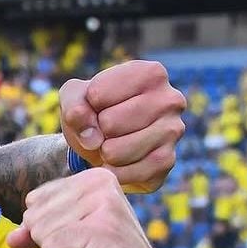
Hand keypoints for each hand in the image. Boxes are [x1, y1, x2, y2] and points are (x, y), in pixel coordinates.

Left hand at [6, 168, 193, 247]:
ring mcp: (103, 203)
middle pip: (35, 215)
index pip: (35, 200)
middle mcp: (100, 183)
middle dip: (52, 245)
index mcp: (93, 179)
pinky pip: (52, 246)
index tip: (82, 243)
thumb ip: (38, 235)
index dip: (49, 232)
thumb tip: (12, 236)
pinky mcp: (101, 228)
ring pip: (41, 231)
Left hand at [59, 59, 184, 192]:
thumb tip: (92, 139)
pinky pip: (125, 174)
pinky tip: (118, 162)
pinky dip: (112, 171)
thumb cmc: (94, 111)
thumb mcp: (76, 96)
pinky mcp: (167, 161)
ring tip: (111, 144)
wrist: (106, 141)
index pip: (98, 94)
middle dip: (97, 131)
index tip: (98, 106)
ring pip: (116, 151)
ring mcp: (173, 131)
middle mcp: (170, 99)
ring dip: (103, 152)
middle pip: (109, 123)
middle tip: (106, 130)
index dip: (87, 105)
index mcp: (151, 73)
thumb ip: (74, 105)